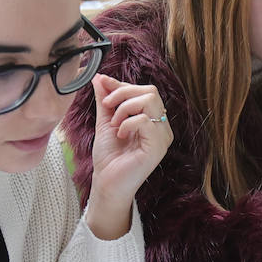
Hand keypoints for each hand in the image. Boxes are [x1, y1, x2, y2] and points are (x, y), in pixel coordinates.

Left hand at [83, 73, 171, 238]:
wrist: (106, 183)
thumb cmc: (109, 157)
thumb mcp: (105, 122)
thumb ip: (105, 101)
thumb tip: (99, 78)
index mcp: (152, 120)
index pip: (144, 91)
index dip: (122, 85)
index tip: (102, 83)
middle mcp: (162, 127)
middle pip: (150, 91)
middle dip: (123, 93)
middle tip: (107, 106)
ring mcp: (162, 137)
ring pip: (149, 101)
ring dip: (125, 108)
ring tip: (114, 123)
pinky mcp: (158, 147)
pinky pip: (146, 120)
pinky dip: (128, 123)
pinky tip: (120, 134)